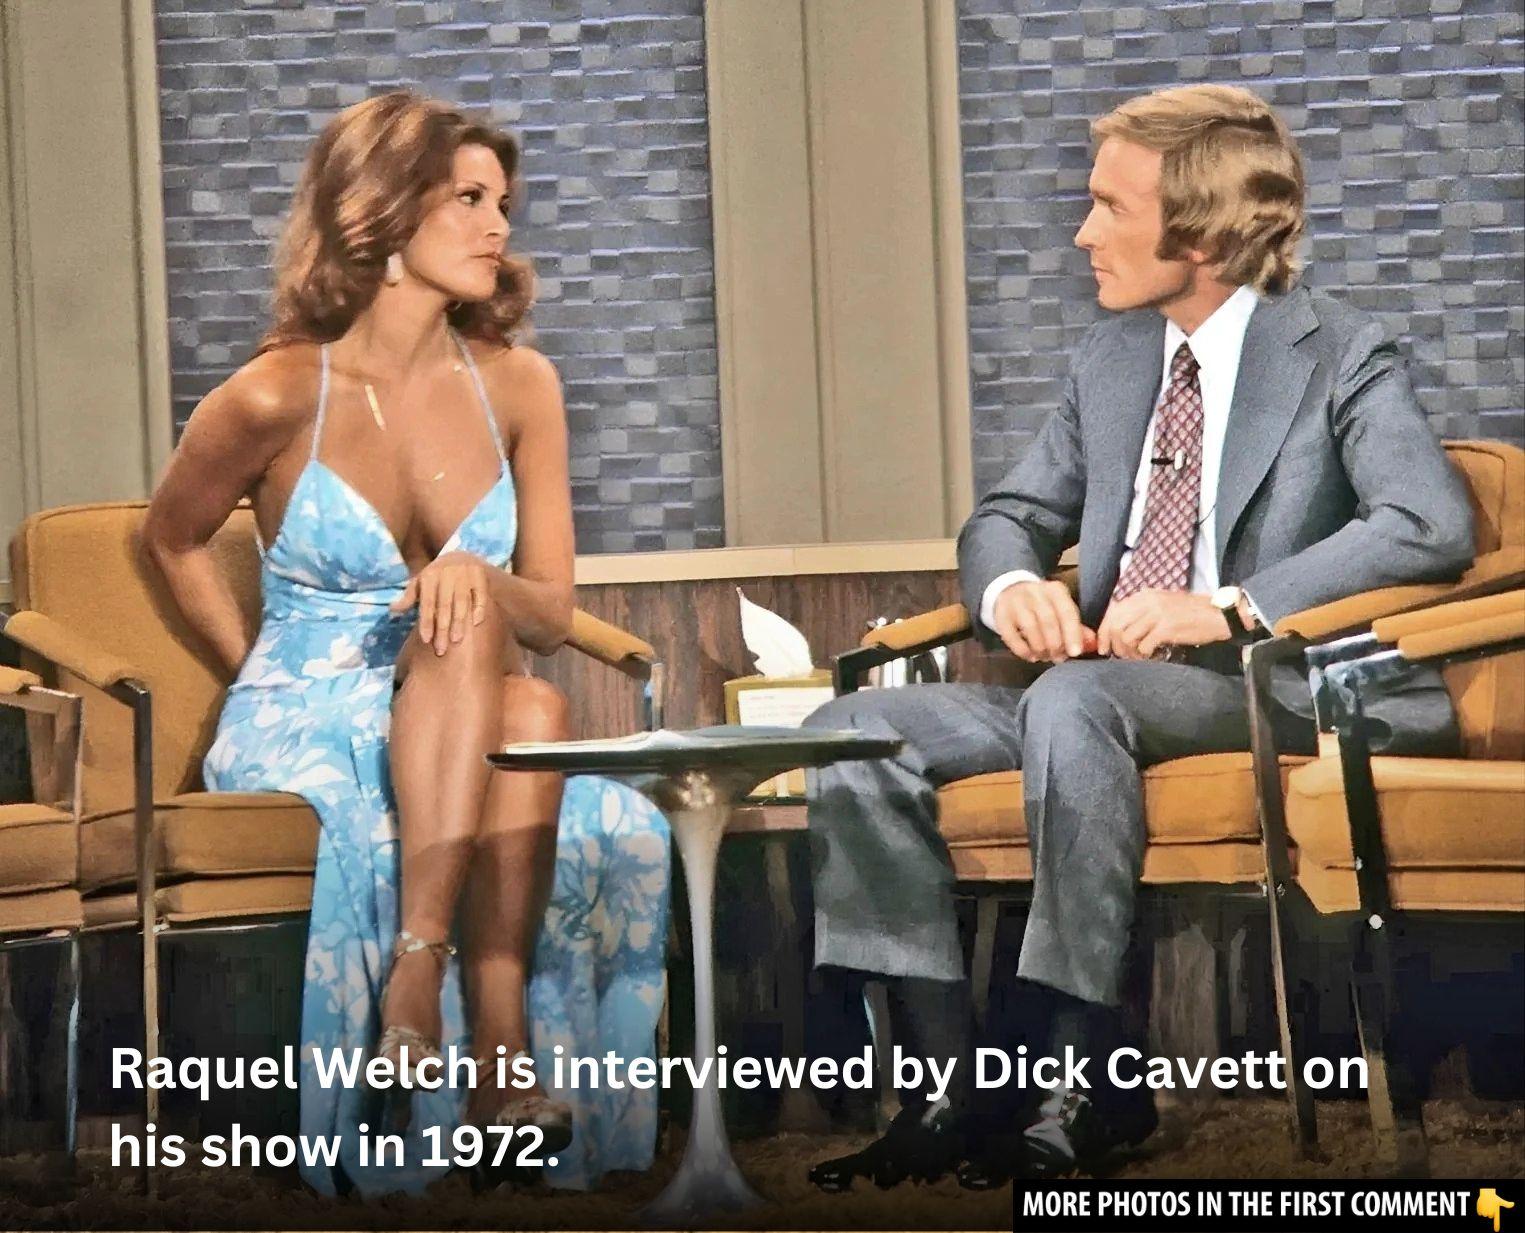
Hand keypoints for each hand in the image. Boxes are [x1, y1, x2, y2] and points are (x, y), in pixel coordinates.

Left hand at [389, 551, 493, 654]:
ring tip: (456, 640)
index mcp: (430, 576)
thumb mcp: (421, 582)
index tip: (426, 640)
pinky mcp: (480, 576)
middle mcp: (447, 574)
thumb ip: (409, 597)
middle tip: (441, 649)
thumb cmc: (437, 575)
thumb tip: (392, 609)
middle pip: (444, 606)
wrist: (461, 555)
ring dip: (459, 622)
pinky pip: (480, 596)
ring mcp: (465, 574)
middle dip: (442, 628)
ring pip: (462, 602)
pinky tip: (476, 623)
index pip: (428, 603)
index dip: (426, 621)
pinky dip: (479, 609)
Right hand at [991, 579, 1096, 662]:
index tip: (1075, 653)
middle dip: (1056, 644)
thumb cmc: (1042, 606)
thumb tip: (1093, 644)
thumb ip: (1077, 627)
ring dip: (1040, 648)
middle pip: (1049, 621)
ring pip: (1031, 628)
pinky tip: (1031, 656)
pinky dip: (1023, 650)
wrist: (1010, 591)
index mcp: (1055, 590)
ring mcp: (1016, 603)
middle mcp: (1034, 592)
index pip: (1067, 612)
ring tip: (1045, 657)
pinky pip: (1012, 636)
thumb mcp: (1061, 610)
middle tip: (1059, 658)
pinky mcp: (1001, 615)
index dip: (1072, 634)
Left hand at [1097, 590, 1230, 659]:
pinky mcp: (1167, 628)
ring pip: (1127, 637)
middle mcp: (1148, 602)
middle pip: (1115, 626)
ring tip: (1139, 657)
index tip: (1104, 647)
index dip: (1104, 632)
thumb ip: (1141, 611)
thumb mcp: (1162, 604)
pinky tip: (1151, 656)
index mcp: (1144, 595)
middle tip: (1121, 656)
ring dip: (1129, 652)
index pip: (1113, 612)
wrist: (1219, 614)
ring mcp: (1157, 614)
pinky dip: (1143, 655)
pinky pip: (1143, 645)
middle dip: (1114, 645)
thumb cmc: (1191, 612)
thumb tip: (1119, 629)